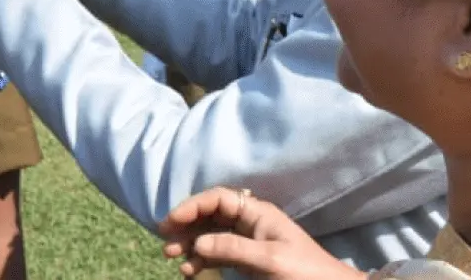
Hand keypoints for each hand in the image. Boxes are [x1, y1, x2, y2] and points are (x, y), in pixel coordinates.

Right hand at [159, 188, 363, 279]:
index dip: (192, 206)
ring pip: (210, 236)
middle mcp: (250, 223)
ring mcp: (248, 242)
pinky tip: (190, 270)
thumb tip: (197, 243)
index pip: (217, 199)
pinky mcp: (247, 261)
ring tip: (172, 257)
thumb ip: (232, 248)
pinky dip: (201, 260)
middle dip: (185, 226)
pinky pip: (217, 254)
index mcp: (257, 213)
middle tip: (164, 240)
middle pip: (209, 216)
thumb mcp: (269, 260)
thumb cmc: (306, 273)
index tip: (172, 220)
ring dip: (189, 244)